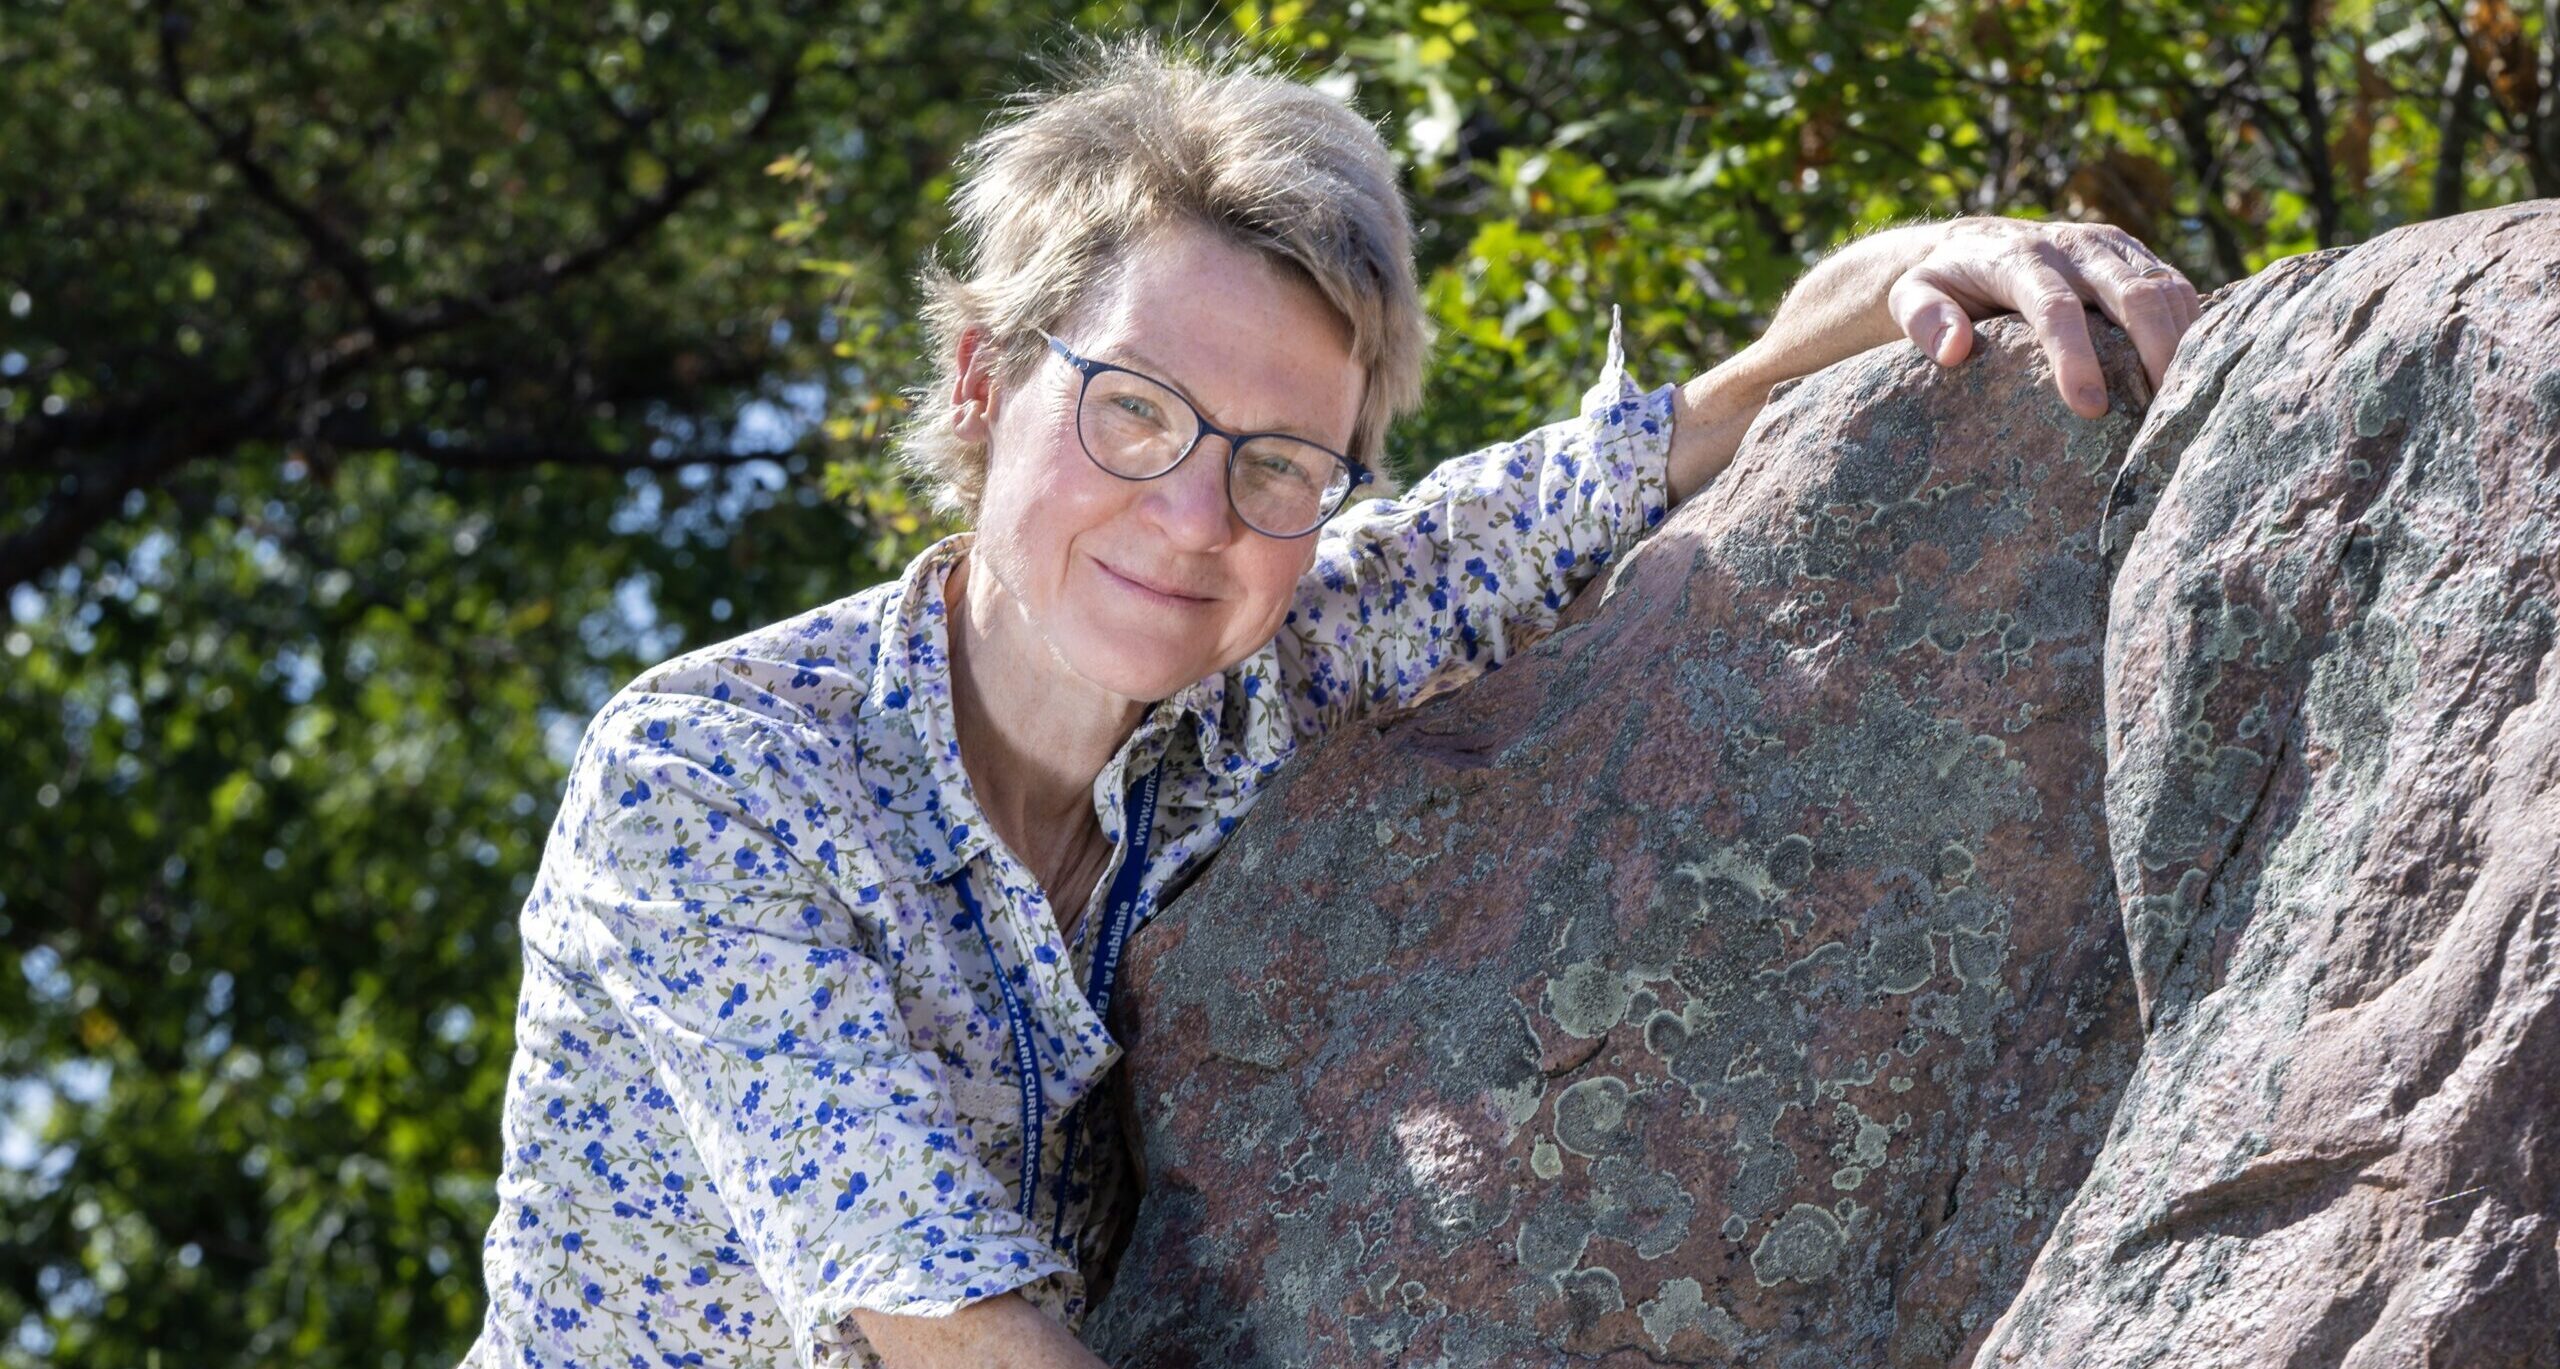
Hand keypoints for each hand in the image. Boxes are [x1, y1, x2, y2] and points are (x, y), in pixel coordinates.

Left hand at [1886, 217, 2201, 418]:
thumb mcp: (1909, 298)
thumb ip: (1922, 319)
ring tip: (2187, 402)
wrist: (1969, 242)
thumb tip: (1953, 351)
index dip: (2076, 357)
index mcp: (2020, 258)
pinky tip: (2196, 372)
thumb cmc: (1939, 283)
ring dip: (2183, 342)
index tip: (2090, 408)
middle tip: (2164, 414)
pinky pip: (2177, 287)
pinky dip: (2192, 327)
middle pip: (2131, 294)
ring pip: (2165, 288)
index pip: (2056, 308)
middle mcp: (2072, 244)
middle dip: (2154, 351)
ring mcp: (2109, 246)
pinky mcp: (2133, 254)